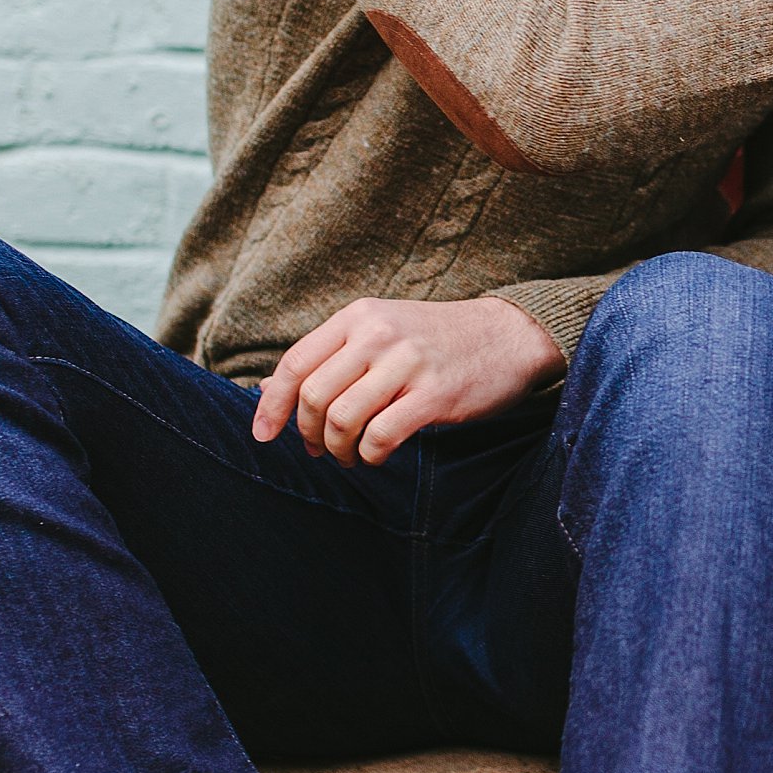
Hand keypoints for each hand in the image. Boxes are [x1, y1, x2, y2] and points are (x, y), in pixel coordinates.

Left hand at [255, 296, 566, 463]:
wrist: (509, 335)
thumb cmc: (438, 340)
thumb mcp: (381, 330)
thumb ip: (331, 356)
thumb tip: (266, 391)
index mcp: (358, 316)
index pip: (295, 363)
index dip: (272, 405)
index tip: (263, 435)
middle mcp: (378, 334)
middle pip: (314, 397)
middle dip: (308, 434)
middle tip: (319, 450)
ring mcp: (407, 363)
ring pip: (342, 419)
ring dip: (338, 450)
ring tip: (348, 456)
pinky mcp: (435, 394)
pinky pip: (381, 436)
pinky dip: (369, 456)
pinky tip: (375, 456)